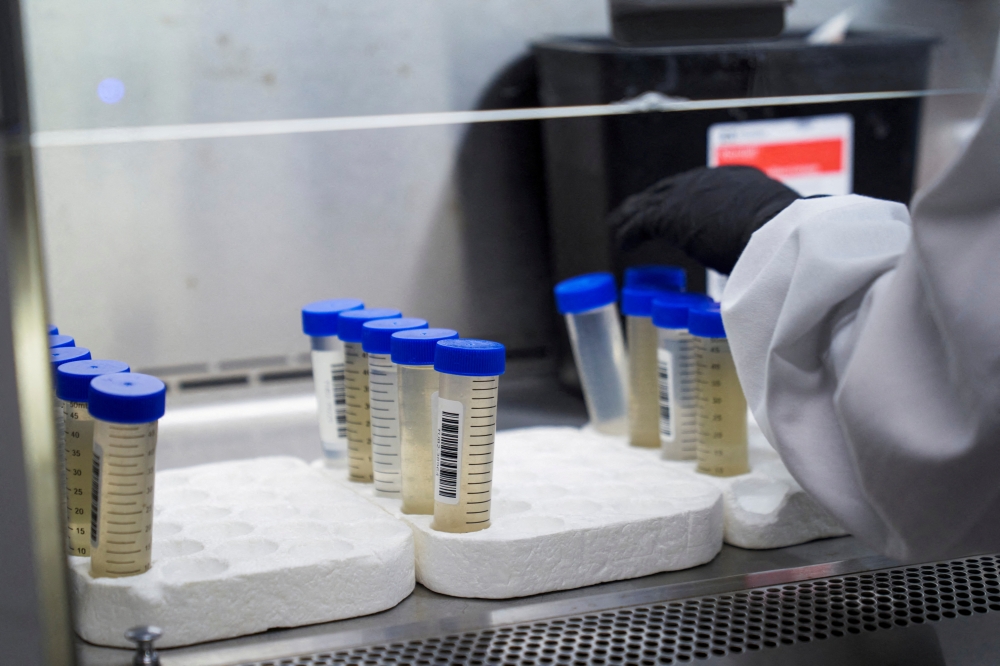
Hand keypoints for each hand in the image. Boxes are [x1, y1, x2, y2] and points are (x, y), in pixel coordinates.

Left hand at [608, 166, 800, 273]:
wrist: (779, 236)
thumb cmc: (787, 240)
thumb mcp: (776, 229)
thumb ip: (764, 233)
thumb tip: (772, 255)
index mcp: (737, 179)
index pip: (702, 185)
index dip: (684, 196)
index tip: (676, 205)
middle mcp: (709, 180)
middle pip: (669, 188)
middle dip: (652, 200)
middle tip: (638, 211)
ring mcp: (687, 194)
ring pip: (648, 202)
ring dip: (632, 215)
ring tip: (619, 227)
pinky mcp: (669, 216)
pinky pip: (640, 223)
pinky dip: (629, 234)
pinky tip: (622, 244)